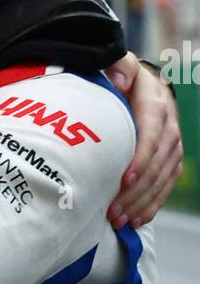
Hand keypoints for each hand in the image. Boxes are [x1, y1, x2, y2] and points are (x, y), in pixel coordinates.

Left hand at [104, 54, 182, 226]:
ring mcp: (172, 145)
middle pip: (157, 164)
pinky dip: (152, 204)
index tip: (124, 179)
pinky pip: (165, 185)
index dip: (141, 158)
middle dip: (136, 190)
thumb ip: (117, 65)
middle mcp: (169, 125)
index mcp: (155, 102)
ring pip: (162, 178)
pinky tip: (137, 220)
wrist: (136, 82)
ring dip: (141, 202)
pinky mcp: (170, 159)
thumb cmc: (118, 76)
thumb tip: (120, 78)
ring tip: (119, 220)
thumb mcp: (117, 63)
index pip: (152, 133)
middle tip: (112, 211)